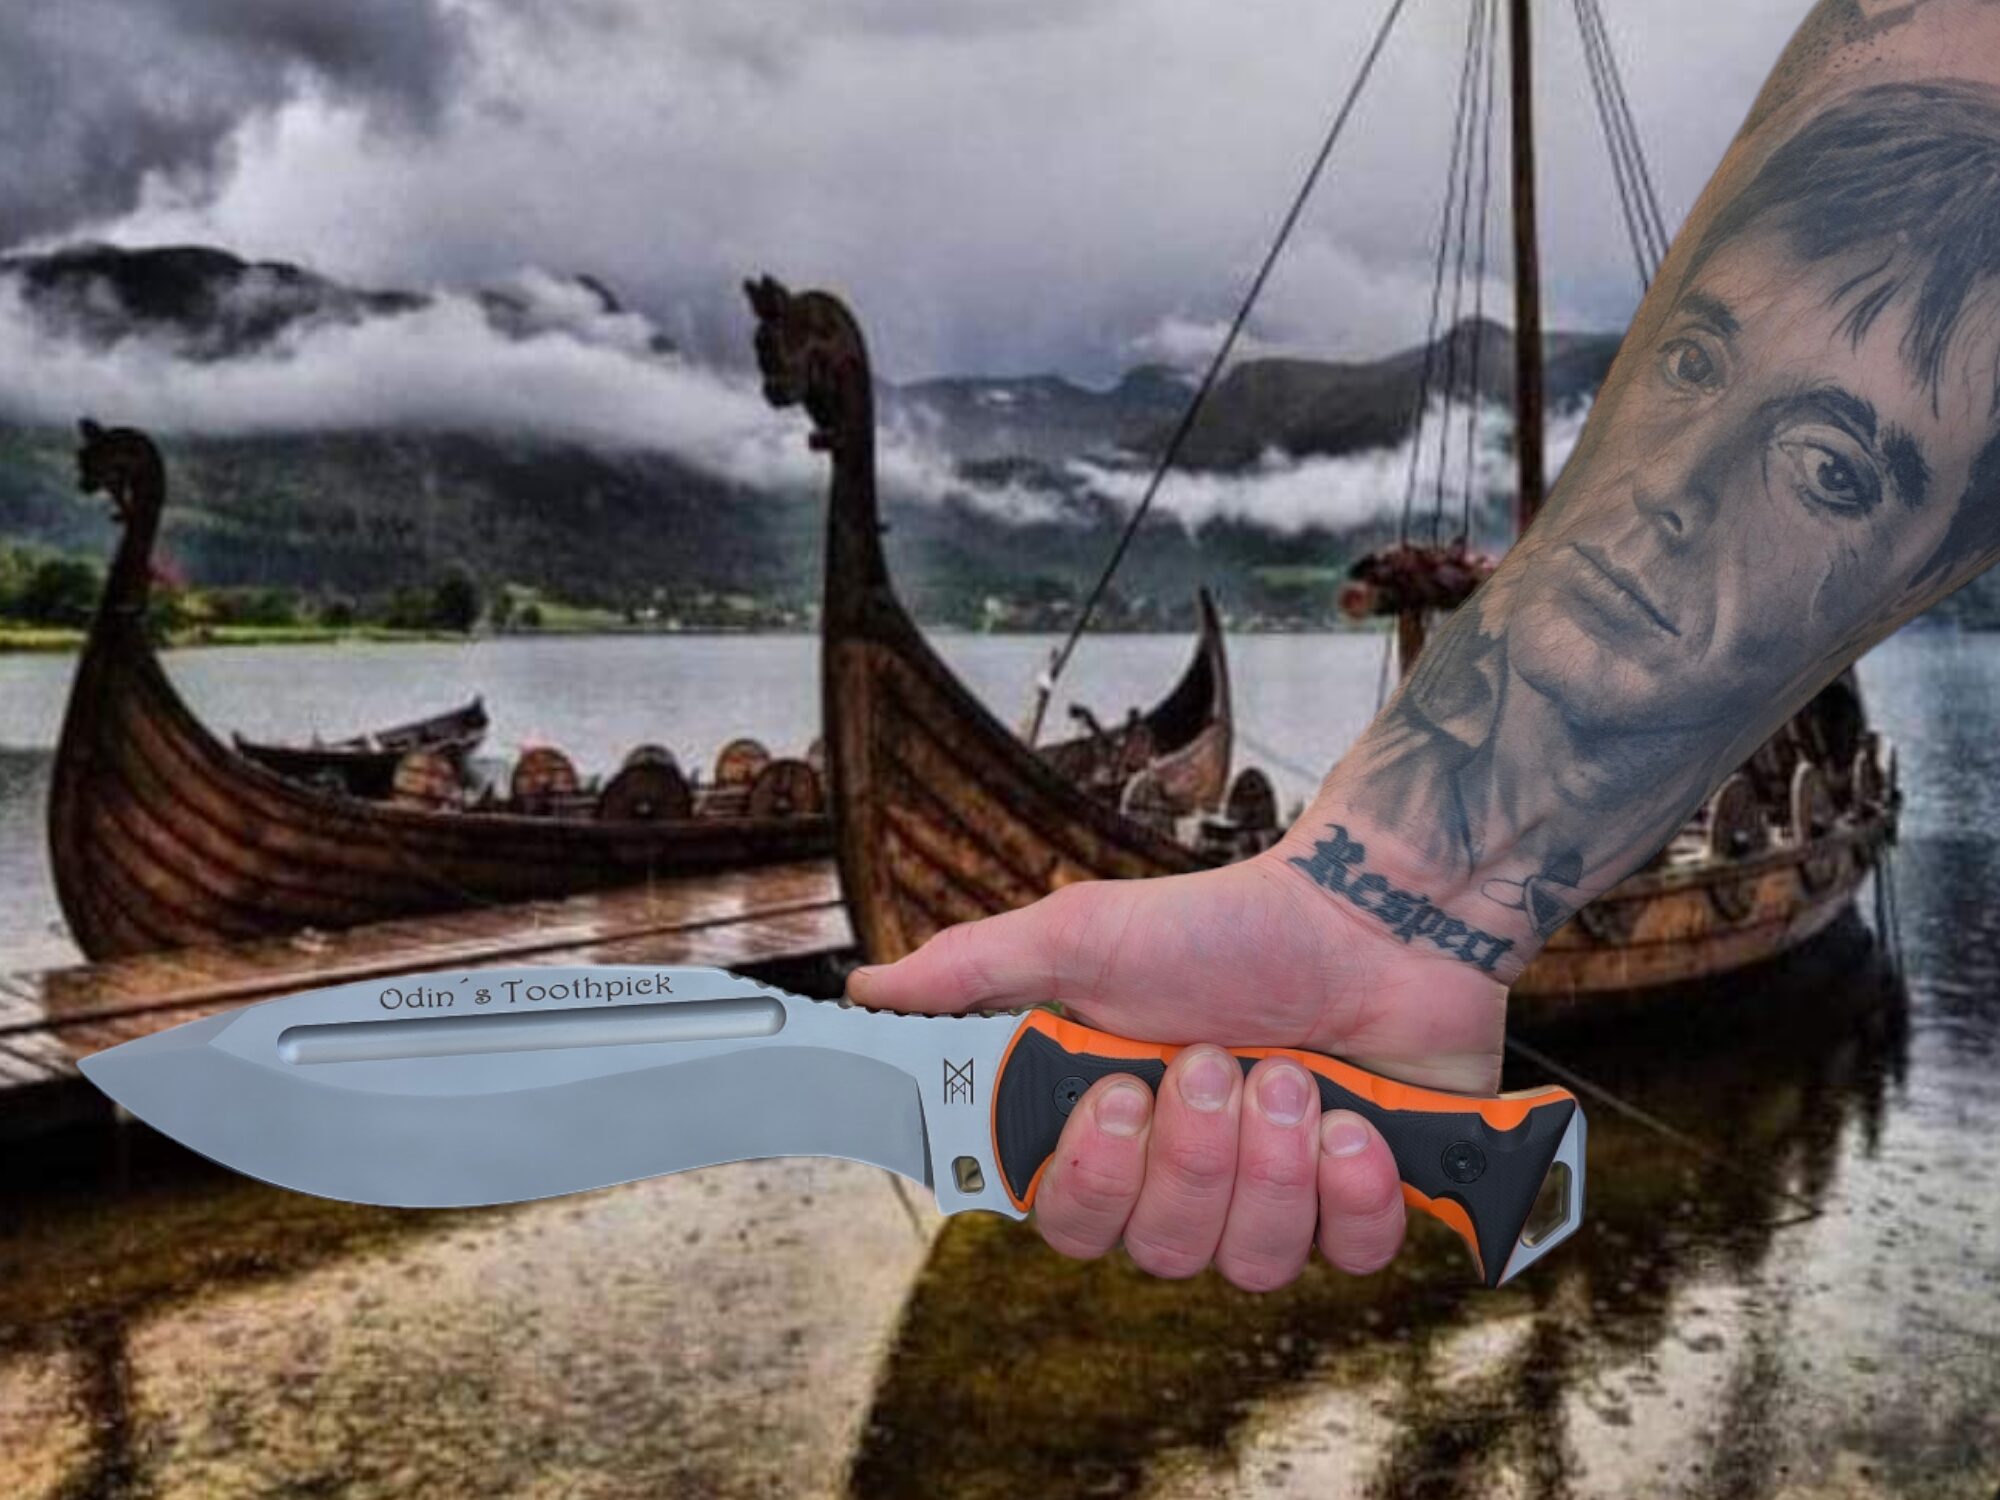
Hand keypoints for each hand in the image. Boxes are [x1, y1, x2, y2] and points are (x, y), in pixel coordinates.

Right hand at [846, 844, 1506, 1289]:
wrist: (1376, 915)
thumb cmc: (1229, 924)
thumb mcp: (1086, 933)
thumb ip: (975, 972)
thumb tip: (866, 989)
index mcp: (1111, 1128)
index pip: (1065, 1219)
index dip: (1090, 1179)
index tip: (1116, 1099)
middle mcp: (1183, 1180)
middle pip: (1154, 1251)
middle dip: (1192, 1153)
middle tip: (1214, 1058)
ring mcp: (1272, 1201)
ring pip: (1245, 1261)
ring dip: (1273, 1160)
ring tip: (1296, 1075)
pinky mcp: (1357, 1212)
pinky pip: (1346, 1261)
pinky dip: (1352, 1193)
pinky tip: (1354, 1125)